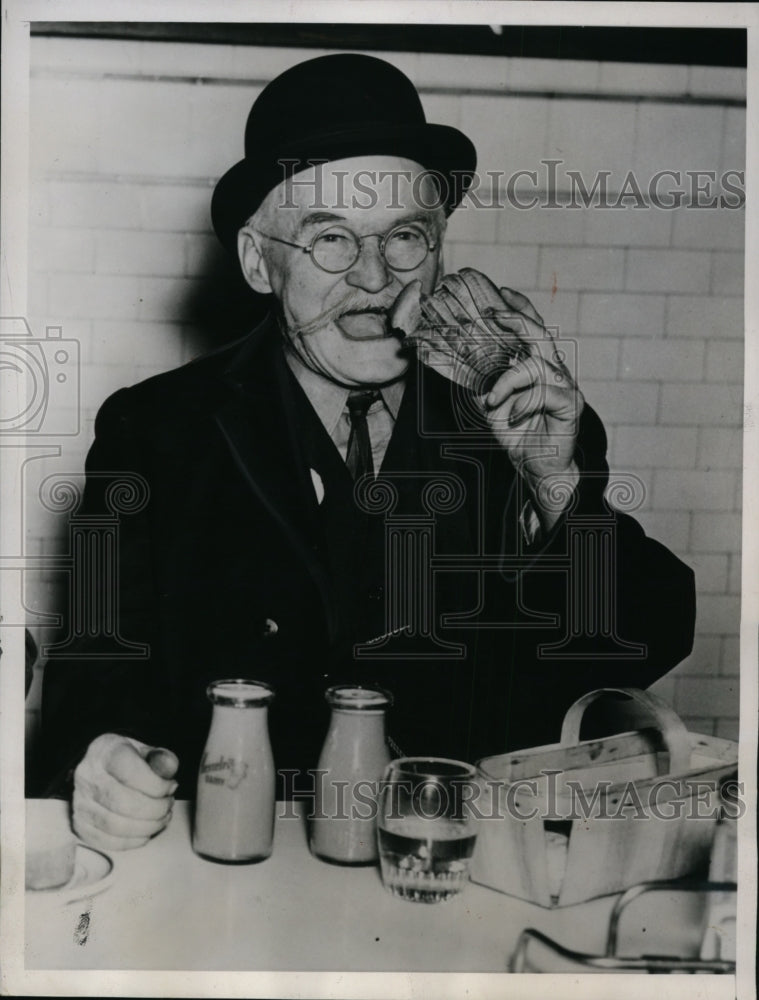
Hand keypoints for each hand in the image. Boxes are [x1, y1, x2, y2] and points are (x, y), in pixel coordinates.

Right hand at [73, 734, 178, 850]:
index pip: (132, 773)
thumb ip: (161, 758)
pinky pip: (106, 841)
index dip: (158, 786)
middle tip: (168, 805)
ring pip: (115, 826)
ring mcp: (80, 802)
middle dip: (155, 810)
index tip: (171, 786)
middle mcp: (87, 776)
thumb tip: (168, 768)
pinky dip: (132, 841)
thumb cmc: (126, 760)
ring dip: (147, 827)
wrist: (99, 768)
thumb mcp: (146, 751)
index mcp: (106, 751)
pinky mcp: (80, 824)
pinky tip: (145, 832)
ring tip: (161, 818)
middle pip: (123, 803)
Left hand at [483, 287, 583, 531]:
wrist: (538, 468)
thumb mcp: (488, 404)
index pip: (533, 328)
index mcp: (537, 366)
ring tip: (491, 400)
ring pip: (538, 364)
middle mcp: (554, 371)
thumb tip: (447, 362)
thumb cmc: (518, 434)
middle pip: (540, 335)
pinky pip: (545, 393)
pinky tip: (514, 416)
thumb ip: (476, 382)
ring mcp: (565, 388)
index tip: (501, 292)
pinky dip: (524, 402)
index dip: (519, 308)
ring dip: (508, 380)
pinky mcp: (570, 407)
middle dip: (516, 320)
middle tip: (490, 316)